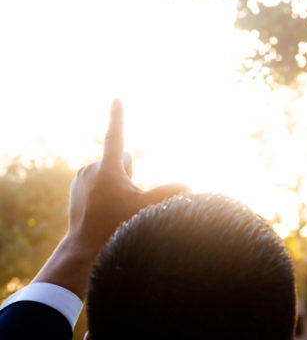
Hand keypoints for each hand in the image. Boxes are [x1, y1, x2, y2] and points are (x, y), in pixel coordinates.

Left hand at [34, 100, 188, 297]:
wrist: (83, 247)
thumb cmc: (115, 227)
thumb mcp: (145, 209)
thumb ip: (168, 193)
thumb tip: (190, 186)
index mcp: (108, 169)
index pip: (116, 136)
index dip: (118, 116)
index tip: (116, 98)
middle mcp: (91, 168)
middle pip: (122, 160)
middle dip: (130, 171)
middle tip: (128, 196)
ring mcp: (81, 177)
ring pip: (110, 169)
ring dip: (118, 180)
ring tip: (116, 205)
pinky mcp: (77, 186)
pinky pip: (99, 178)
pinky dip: (106, 186)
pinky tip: (105, 207)